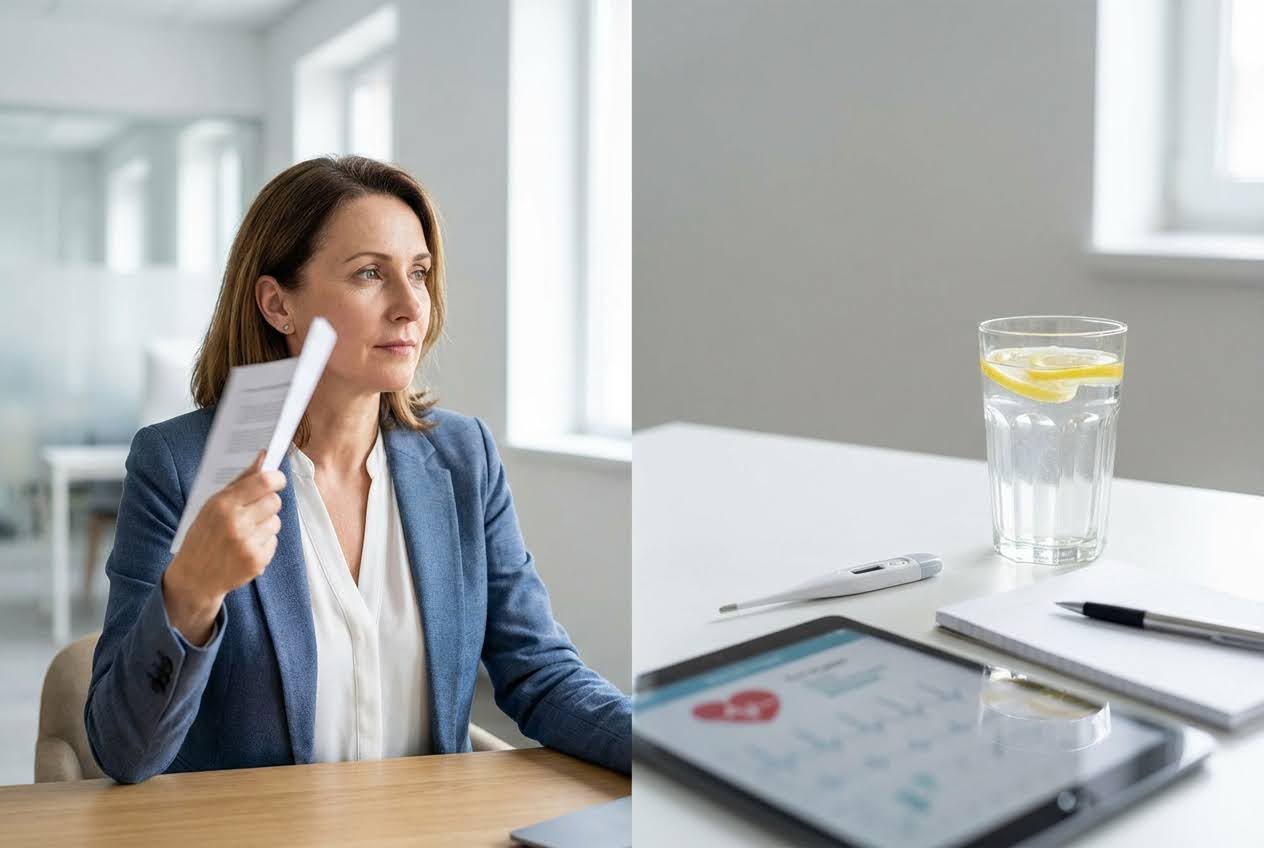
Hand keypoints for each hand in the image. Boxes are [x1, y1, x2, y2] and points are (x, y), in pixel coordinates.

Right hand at [161, 450, 286, 644]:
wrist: (194, 578)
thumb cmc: (203, 536)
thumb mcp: (212, 506)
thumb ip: (240, 482)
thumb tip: (263, 457)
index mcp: (222, 505)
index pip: (263, 482)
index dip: (276, 478)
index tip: (277, 480)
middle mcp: (236, 523)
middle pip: (274, 501)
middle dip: (268, 503)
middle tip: (254, 511)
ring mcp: (247, 544)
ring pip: (276, 521)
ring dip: (266, 524)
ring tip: (246, 532)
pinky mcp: (257, 561)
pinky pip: (274, 541)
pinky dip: (264, 542)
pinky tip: (246, 547)